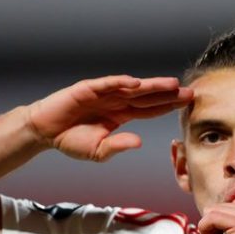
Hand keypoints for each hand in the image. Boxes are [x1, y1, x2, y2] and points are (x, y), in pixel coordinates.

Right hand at [27, 75, 192, 161]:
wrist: (44, 132)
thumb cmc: (71, 140)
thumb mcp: (98, 151)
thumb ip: (118, 146)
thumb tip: (139, 142)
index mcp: (121, 115)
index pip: (149, 109)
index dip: (167, 106)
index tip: (187, 105)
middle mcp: (116, 101)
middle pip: (147, 96)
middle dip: (168, 94)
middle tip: (190, 93)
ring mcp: (103, 93)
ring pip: (132, 88)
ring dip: (152, 86)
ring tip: (172, 85)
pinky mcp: (87, 89)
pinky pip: (107, 85)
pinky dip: (121, 83)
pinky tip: (137, 83)